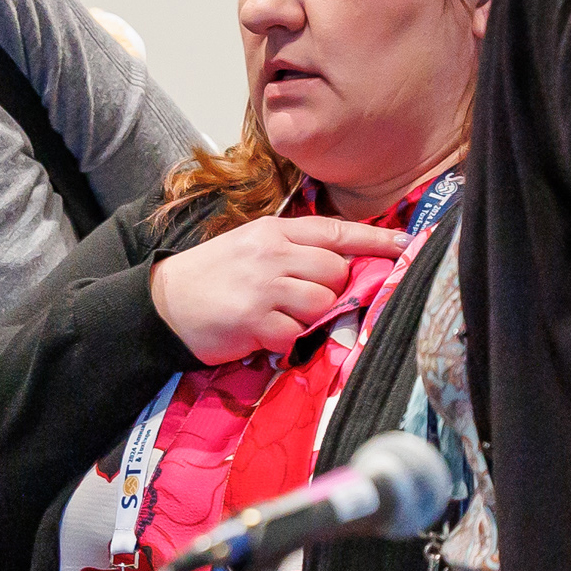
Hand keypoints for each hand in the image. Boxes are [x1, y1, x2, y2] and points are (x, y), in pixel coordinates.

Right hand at [148, 214, 412, 362]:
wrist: (165, 303)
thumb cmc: (214, 275)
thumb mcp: (252, 247)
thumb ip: (293, 250)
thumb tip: (342, 263)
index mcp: (274, 231)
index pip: (335, 230)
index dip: (375, 239)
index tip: (406, 244)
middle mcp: (272, 253)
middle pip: (336, 270)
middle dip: (333, 288)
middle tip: (304, 299)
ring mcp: (264, 285)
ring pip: (322, 302)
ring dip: (310, 316)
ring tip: (281, 317)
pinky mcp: (254, 318)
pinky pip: (295, 333)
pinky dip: (285, 340)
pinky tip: (263, 333)